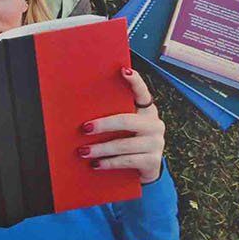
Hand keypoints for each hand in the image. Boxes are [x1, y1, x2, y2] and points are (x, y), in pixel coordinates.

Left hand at [81, 67, 165, 183]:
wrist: (145, 168)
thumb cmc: (128, 141)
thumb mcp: (124, 128)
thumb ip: (114, 116)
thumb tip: (83, 112)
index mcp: (147, 111)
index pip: (142, 93)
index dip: (135, 82)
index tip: (124, 70)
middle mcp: (155, 124)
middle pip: (126, 121)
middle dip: (103, 125)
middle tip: (84, 128)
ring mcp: (156, 143)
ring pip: (123, 145)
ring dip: (100, 149)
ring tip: (83, 151)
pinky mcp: (152, 161)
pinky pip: (127, 161)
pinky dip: (108, 162)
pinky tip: (96, 164)